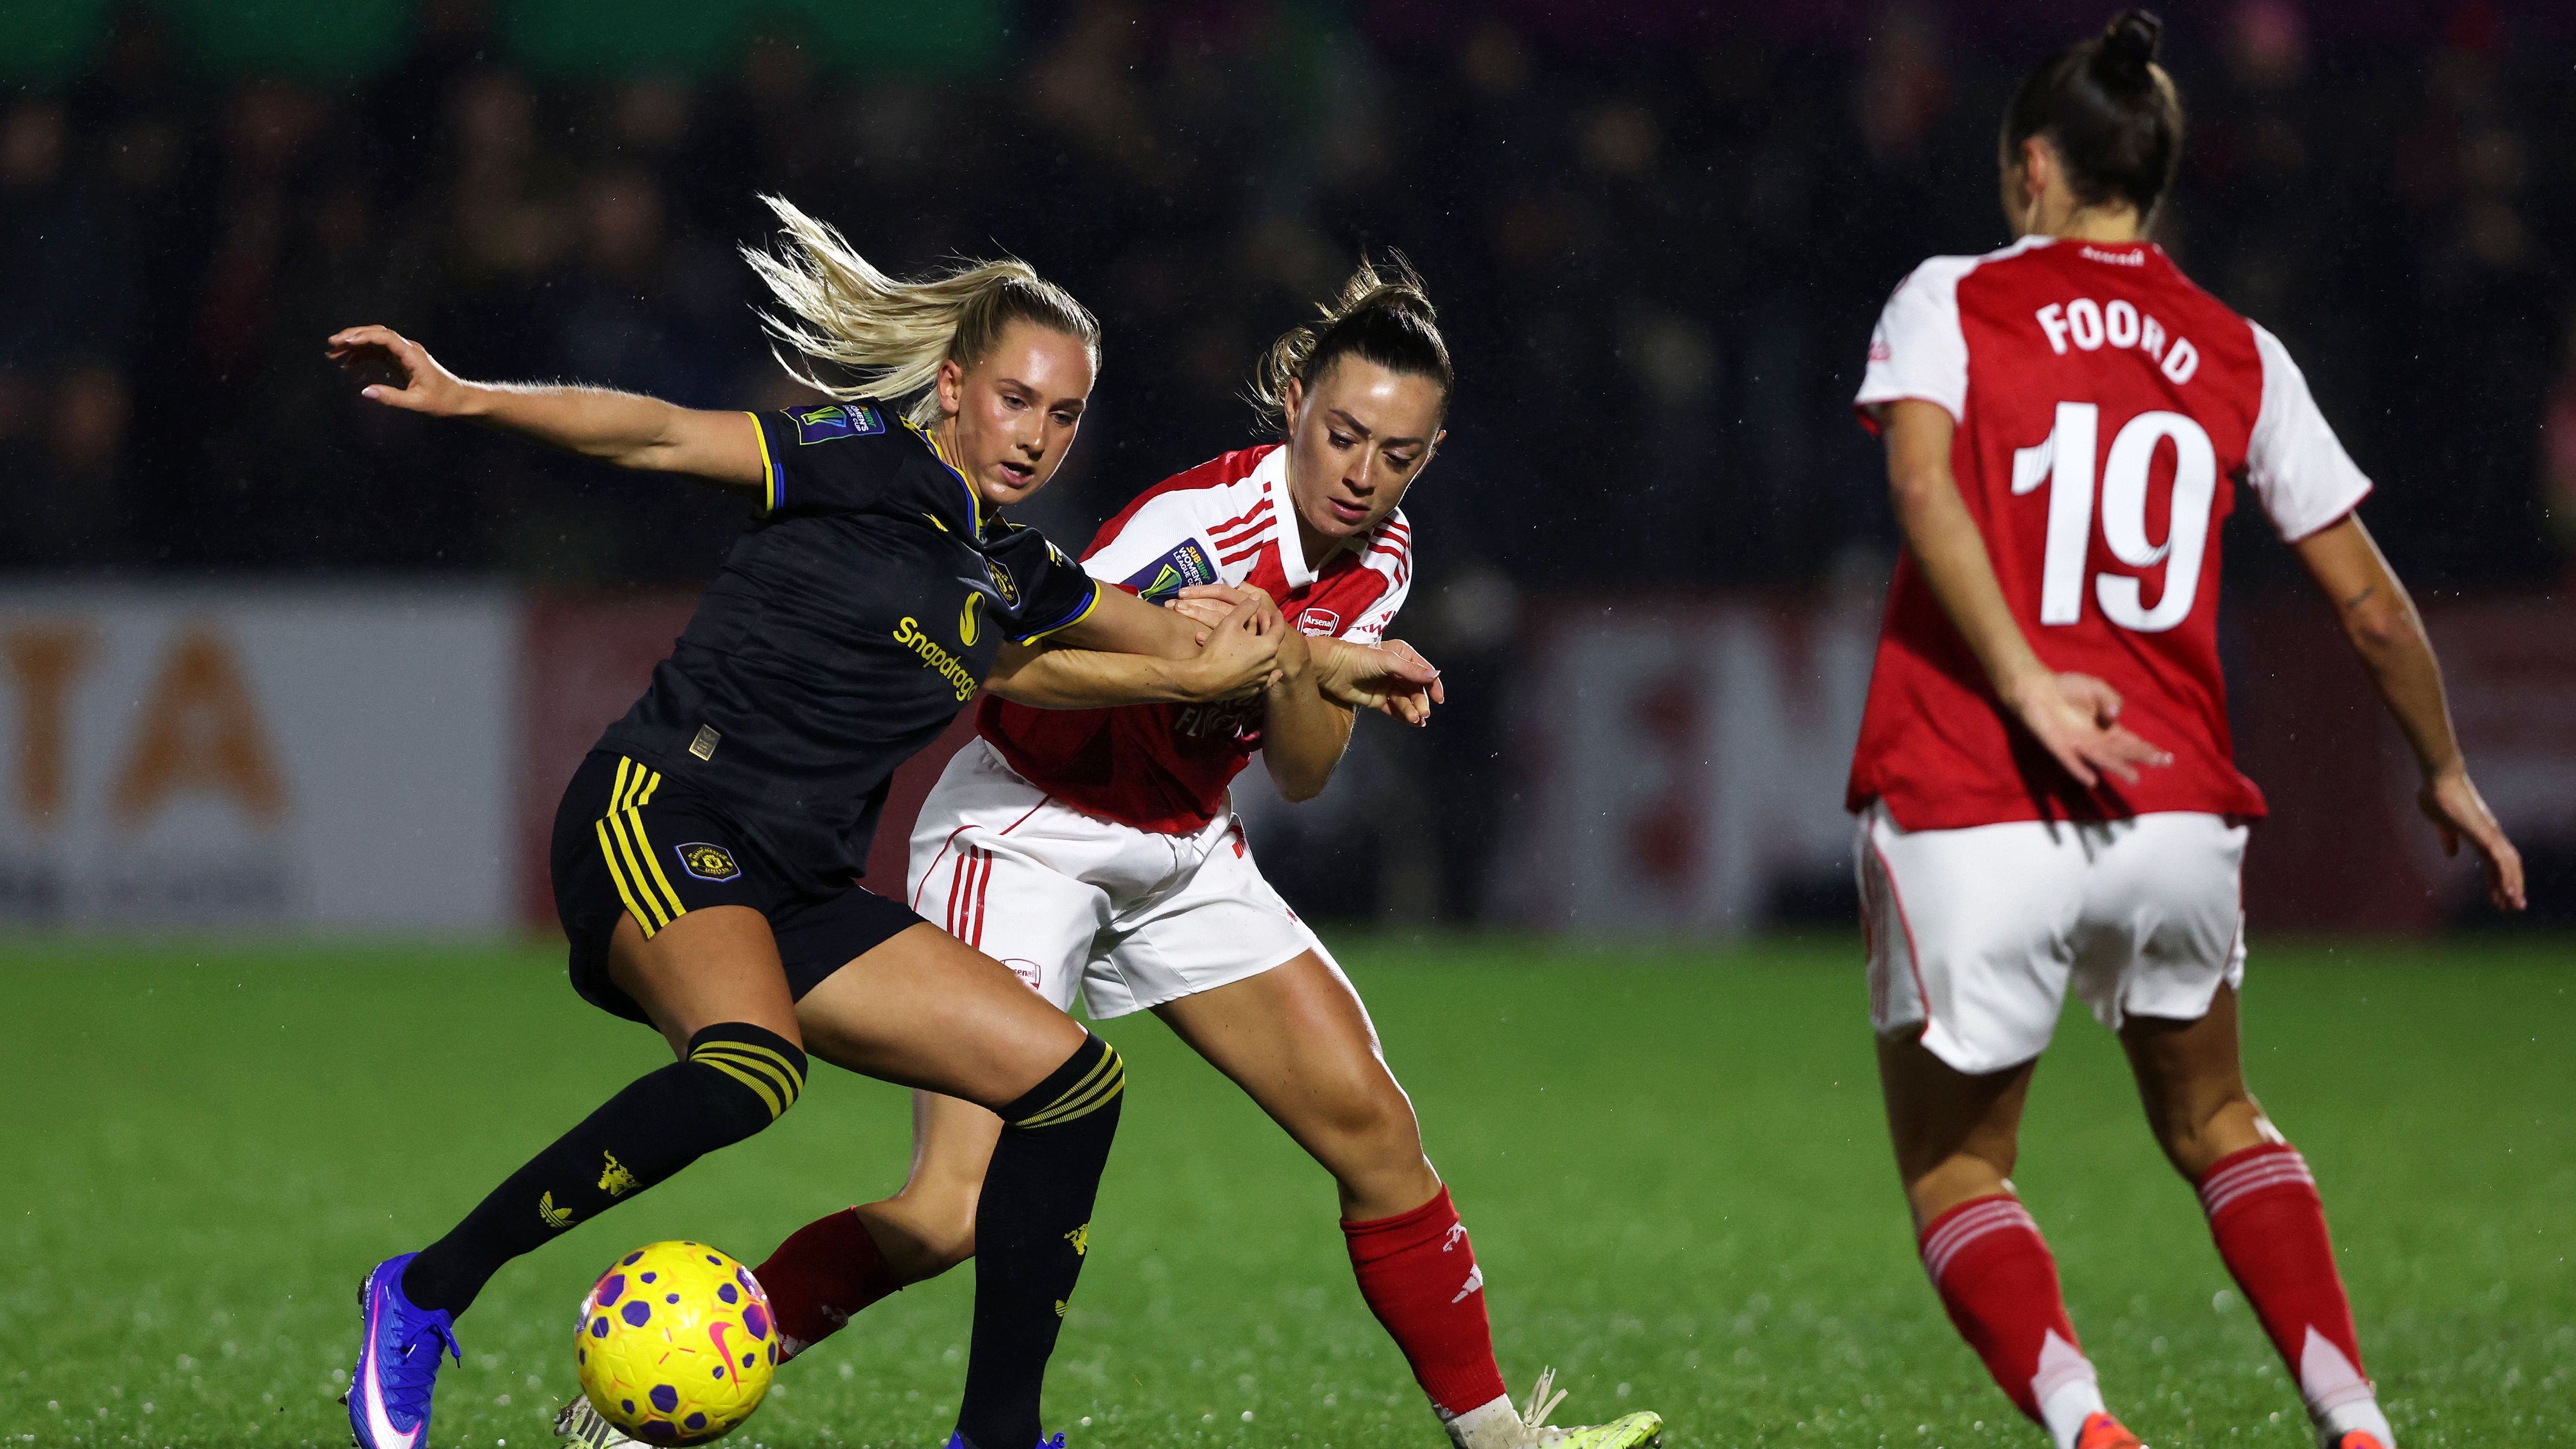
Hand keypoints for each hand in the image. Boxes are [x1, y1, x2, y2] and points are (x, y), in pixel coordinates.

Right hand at [327, 325, 479, 416]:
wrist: (460, 399)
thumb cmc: (443, 401)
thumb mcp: (418, 403)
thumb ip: (392, 398)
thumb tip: (365, 392)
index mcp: (413, 355)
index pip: (385, 337)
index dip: (363, 336)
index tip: (344, 342)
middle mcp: (408, 349)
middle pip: (377, 334)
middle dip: (353, 336)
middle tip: (331, 344)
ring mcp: (404, 353)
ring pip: (375, 342)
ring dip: (354, 346)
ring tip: (333, 355)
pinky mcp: (401, 360)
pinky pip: (379, 352)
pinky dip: (363, 355)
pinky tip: (348, 364)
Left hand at [1170, 584, 1271, 640]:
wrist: (1286, 652)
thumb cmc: (1269, 623)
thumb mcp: (1262, 603)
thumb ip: (1246, 592)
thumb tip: (1234, 579)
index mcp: (1251, 598)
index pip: (1222, 591)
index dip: (1202, 590)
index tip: (1182, 592)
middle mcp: (1249, 612)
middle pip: (1216, 606)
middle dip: (1193, 604)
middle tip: (1172, 604)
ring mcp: (1247, 630)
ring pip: (1218, 622)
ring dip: (1197, 617)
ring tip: (1179, 613)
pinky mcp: (1244, 647)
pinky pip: (1224, 643)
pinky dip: (1210, 639)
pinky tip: (1197, 637)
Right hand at [1186, 593, 1283, 698]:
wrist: (1203, 680)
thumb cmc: (1218, 649)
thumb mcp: (1231, 623)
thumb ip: (1246, 608)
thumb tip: (1257, 597)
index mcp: (1268, 646)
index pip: (1278, 628)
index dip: (1276, 618)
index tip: (1275, 611)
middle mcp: (1269, 663)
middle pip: (1273, 643)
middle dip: (1268, 631)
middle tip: (1261, 621)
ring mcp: (1261, 678)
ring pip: (1268, 661)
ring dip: (1264, 650)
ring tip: (1257, 641)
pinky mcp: (1253, 689)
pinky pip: (1265, 679)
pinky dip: (1268, 673)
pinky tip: (1273, 672)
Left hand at [1316, 637, 1442, 725]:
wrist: (1332, 669)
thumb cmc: (1360, 658)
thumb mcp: (1388, 661)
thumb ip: (1411, 670)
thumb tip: (1436, 675)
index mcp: (1402, 656)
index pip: (1423, 672)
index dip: (1432, 685)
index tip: (1439, 699)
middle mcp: (1397, 671)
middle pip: (1415, 689)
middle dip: (1420, 701)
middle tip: (1423, 713)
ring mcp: (1388, 686)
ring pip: (1406, 700)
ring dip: (1412, 710)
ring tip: (1415, 719)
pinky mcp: (1378, 700)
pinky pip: (1395, 709)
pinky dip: (1404, 716)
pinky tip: (1412, 723)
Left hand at [2002, 669, 2170, 787]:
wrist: (2036, 687)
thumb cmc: (2067, 688)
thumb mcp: (2096, 686)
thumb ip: (2110, 698)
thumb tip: (2115, 715)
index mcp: (2107, 726)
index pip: (2132, 741)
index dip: (2149, 749)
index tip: (2167, 758)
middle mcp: (2095, 739)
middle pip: (2123, 751)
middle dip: (2142, 757)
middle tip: (2162, 765)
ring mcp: (2077, 744)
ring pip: (2102, 759)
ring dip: (2118, 768)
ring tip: (2134, 778)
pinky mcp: (2058, 746)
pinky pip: (2070, 761)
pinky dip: (2080, 770)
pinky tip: (2091, 780)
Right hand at [2418, 766, 2525, 910]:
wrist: (2439, 778)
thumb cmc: (2436, 794)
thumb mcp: (2440, 823)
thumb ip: (2447, 837)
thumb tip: (2452, 854)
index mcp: (2480, 832)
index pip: (2495, 861)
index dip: (2498, 879)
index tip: (2498, 897)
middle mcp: (2491, 834)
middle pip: (2510, 866)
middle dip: (2513, 887)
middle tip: (2514, 907)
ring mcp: (2490, 834)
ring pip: (2510, 866)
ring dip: (2514, 887)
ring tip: (2514, 906)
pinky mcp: (2486, 835)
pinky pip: (2502, 862)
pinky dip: (2508, 879)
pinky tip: (2509, 894)